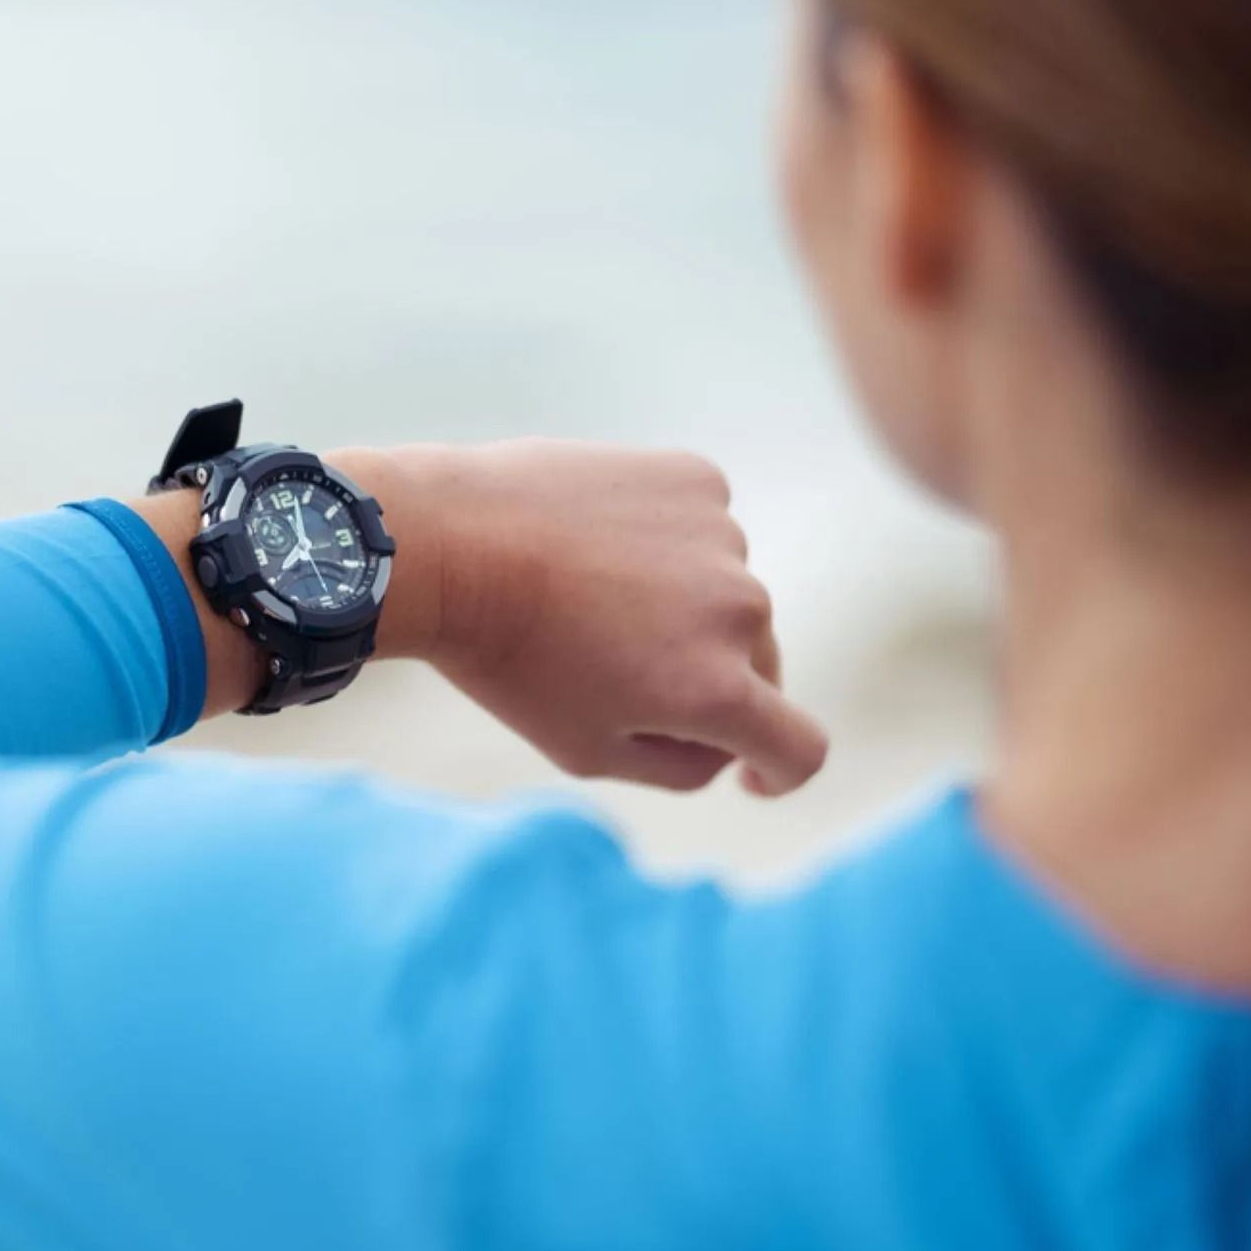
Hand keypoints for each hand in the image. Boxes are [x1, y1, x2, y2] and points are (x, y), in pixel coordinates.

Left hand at [332, 442, 828, 795]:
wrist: (449, 543)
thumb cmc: (508, 661)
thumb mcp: (586, 751)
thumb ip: (681, 768)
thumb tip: (728, 748)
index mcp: (716, 690)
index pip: (801, 748)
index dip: (779, 772)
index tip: (749, 772)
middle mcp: (740, 610)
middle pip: (757, 665)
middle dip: (709, 680)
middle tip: (618, 669)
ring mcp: (722, 535)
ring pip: (725, 592)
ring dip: (681, 604)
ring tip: (589, 596)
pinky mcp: (695, 479)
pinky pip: (701, 527)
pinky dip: (668, 541)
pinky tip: (597, 542)